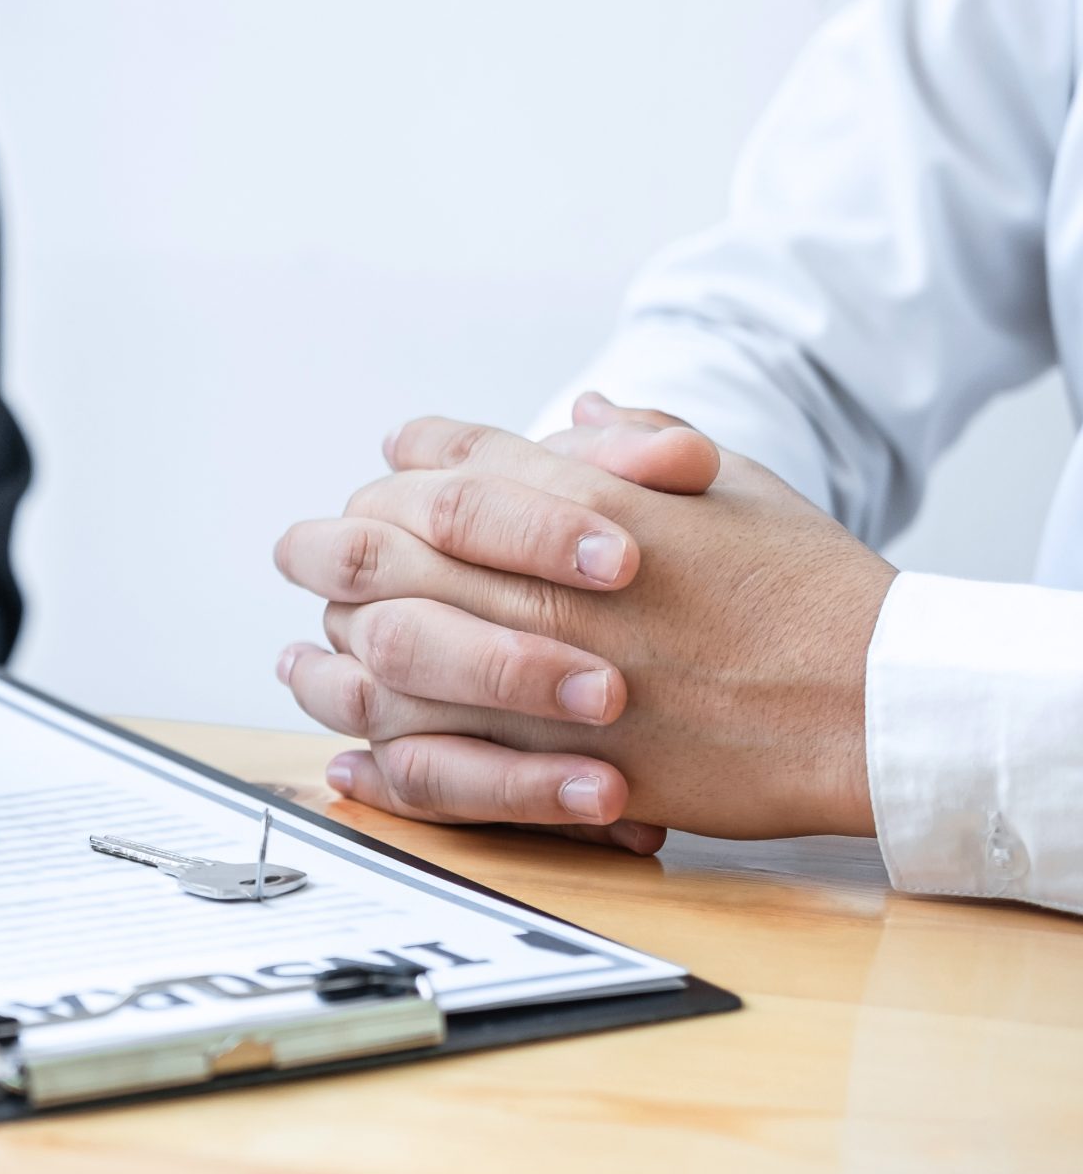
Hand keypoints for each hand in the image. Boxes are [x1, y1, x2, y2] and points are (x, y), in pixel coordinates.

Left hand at [271, 396, 898, 845]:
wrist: (871, 699)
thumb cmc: (808, 588)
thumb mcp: (730, 484)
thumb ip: (636, 445)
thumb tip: (580, 409)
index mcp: (576, 503)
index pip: (438, 469)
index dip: (396, 474)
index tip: (378, 482)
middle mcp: (535, 582)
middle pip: (375, 547)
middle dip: (325, 548)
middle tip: (302, 552)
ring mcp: (530, 675)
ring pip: (378, 654)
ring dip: (328, 653)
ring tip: (300, 657)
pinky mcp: (545, 764)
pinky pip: (424, 764)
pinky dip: (372, 761)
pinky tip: (344, 756)